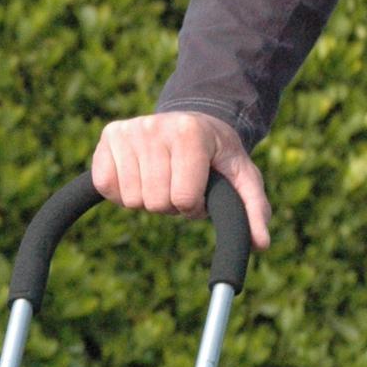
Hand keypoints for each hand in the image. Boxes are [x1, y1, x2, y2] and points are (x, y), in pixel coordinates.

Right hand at [91, 110, 270, 249]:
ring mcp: (128, 130)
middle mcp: (154, 127)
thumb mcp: (242, 177)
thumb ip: (253, 210)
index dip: (192, 206)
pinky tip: (138, 175)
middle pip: (155, 202)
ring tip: (161, 178)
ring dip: (147, 198)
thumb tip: (260, 245)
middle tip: (178, 184)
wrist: (193, 122)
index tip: (199, 191)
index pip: (182, 198)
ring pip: (131, 200)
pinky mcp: (108, 136)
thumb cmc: (217, 156)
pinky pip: (106, 187)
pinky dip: (122, 192)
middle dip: (169, 204)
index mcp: (189, 133)